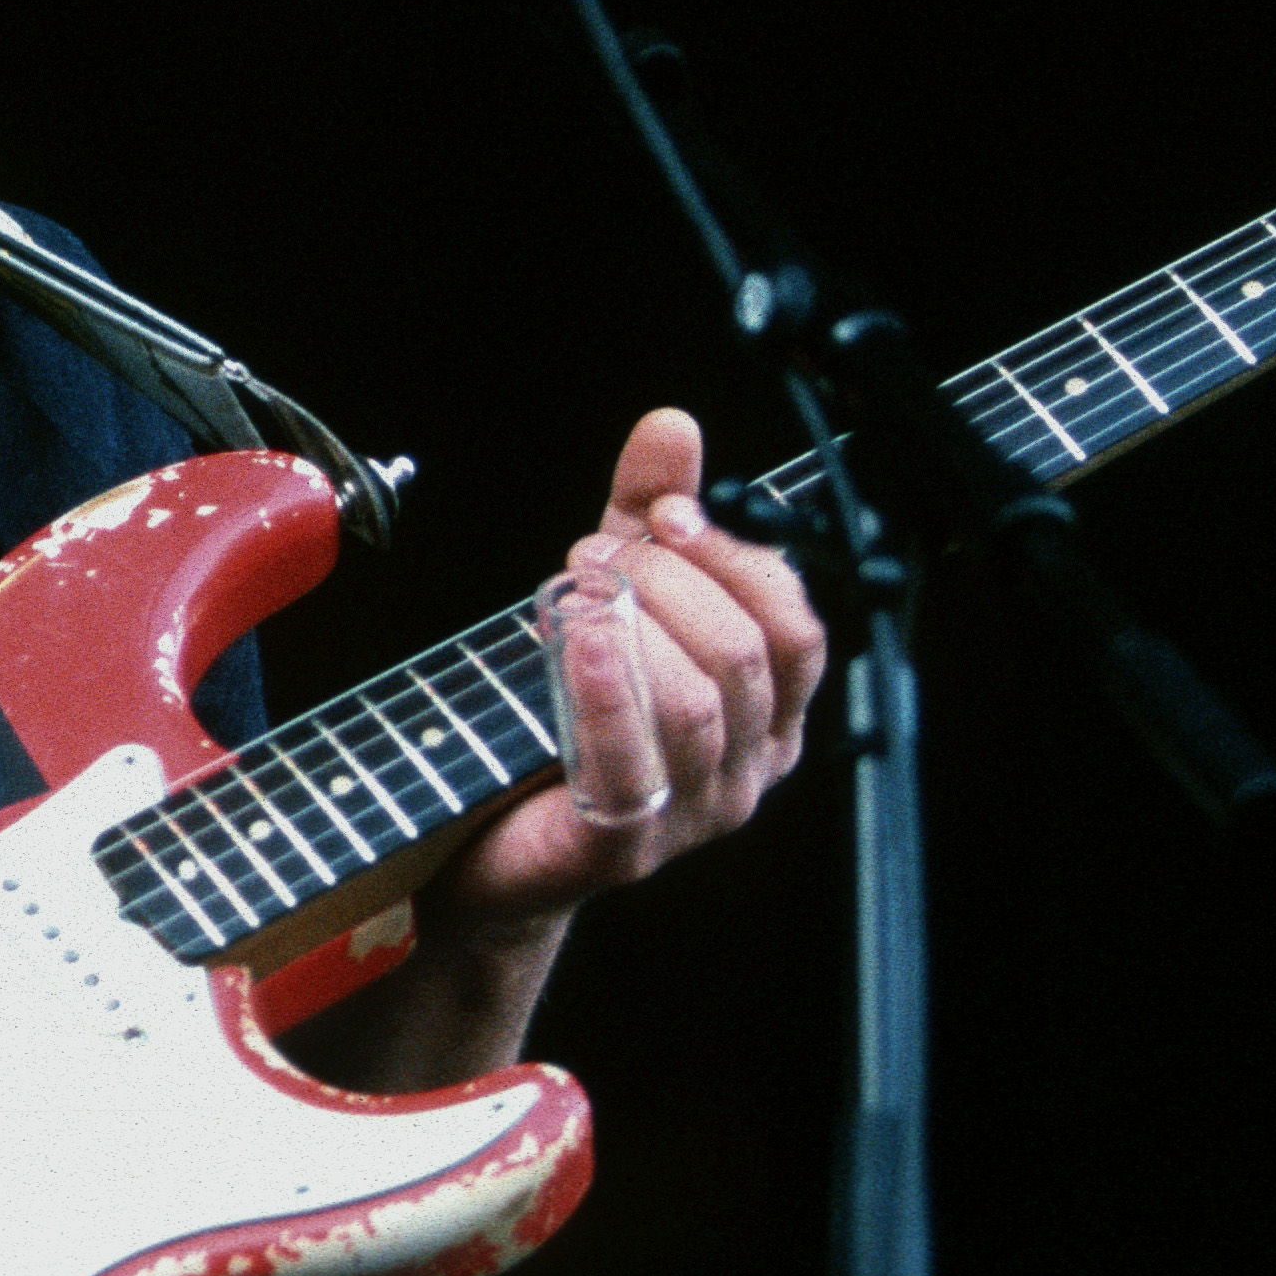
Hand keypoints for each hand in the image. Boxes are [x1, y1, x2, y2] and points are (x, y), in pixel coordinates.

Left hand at [431, 406, 827, 941]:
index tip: (665, 515)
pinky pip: (633, 764)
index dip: (735, 557)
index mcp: (766, 713)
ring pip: (696, 704)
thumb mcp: (614, 592)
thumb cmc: (559, 715)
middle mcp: (748, 770)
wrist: (480, 839)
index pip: (794, 627)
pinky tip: (577, 638)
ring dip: (630, 626)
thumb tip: (672, 427)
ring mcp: (692, 816)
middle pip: (744, 657)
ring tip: (571, 594)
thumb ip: (646, 515)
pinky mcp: (624, 848)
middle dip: (668, 584)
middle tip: (592, 555)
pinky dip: (605, 692)